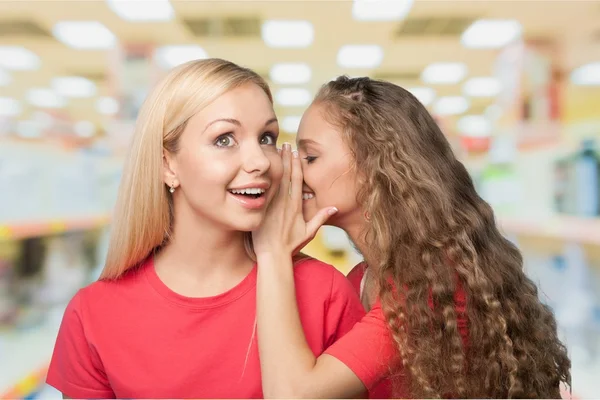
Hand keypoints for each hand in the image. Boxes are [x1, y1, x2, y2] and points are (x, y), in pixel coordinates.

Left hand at [252, 143, 337, 257]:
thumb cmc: (290, 245)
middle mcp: (285, 204)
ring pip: (275, 180)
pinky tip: (262, 166)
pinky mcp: (263, 209)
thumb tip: (334, 208)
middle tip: (284, 144)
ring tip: (274, 149)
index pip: (297, 180)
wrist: (273, 255)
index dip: (296, 165)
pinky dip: (264, 177)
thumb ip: (320, 218)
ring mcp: (273, 206)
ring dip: (276, 164)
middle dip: (286, 159)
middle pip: (286, 176)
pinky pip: (264, 190)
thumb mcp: (308, 232)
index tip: (295, 152)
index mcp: (296, 207)